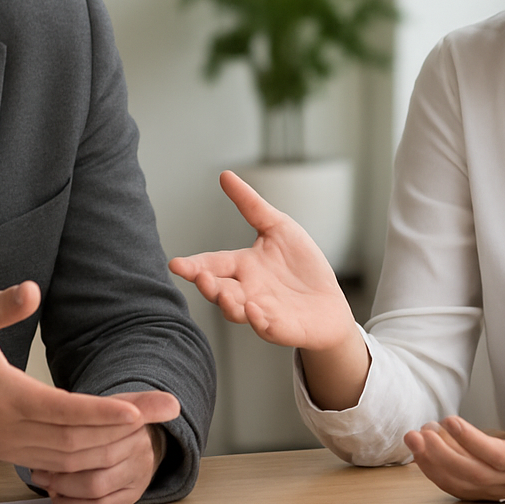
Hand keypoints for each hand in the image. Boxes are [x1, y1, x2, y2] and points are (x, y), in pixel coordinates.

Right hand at [0, 282, 180, 503]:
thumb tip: (31, 289)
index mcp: (3, 397)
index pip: (62, 411)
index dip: (102, 412)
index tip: (138, 408)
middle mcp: (12, 430)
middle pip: (78, 438)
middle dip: (127, 426)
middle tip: (170, 406)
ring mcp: (13, 446)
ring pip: (73, 457)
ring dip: (116, 443)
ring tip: (155, 420)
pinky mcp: (15, 453)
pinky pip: (61, 464)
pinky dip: (94, 456)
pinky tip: (120, 439)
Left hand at [31, 414, 168, 503]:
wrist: (134, 444)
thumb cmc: (111, 425)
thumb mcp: (108, 404)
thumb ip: (96, 405)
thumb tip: (93, 410)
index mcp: (135, 421)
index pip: (102, 431)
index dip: (71, 440)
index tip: (47, 445)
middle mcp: (141, 449)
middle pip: (99, 460)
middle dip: (63, 467)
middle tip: (40, 471)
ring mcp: (139, 475)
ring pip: (97, 488)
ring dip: (66, 488)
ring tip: (48, 483)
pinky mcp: (132, 498)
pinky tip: (61, 498)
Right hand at [169, 171, 369, 409]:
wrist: (330, 302)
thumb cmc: (302, 266)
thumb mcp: (278, 228)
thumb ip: (250, 205)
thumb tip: (224, 175)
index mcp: (243, 266)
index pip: (213, 263)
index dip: (194, 265)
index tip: (175, 264)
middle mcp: (246, 291)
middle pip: (219, 289)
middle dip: (207, 284)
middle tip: (198, 276)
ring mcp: (261, 312)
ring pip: (236, 311)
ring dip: (228, 304)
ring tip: (223, 294)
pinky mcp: (281, 328)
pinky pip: (265, 327)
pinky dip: (258, 320)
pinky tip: (255, 310)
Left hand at [404, 376, 504, 501]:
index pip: (499, 457)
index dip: (471, 441)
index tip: (449, 420)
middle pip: (475, 476)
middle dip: (441, 456)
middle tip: (417, 432)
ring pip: (469, 486)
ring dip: (437, 467)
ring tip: (416, 441)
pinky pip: (471, 489)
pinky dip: (446, 476)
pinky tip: (428, 456)